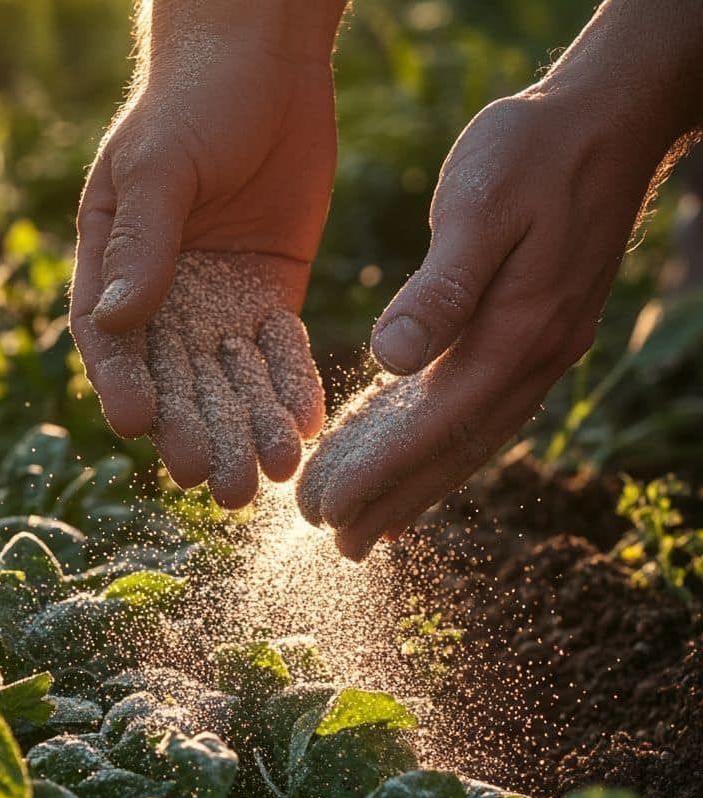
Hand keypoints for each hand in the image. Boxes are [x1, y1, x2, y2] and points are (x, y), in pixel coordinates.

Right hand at [70, 34, 334, 506]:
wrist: (265, 65)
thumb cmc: (193, 101)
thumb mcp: (159, 166)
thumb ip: (141, 241)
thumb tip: (115, 318)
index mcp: (115, 269)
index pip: (111, 341)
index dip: (122, 382)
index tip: (138, 425)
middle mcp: (163, 299)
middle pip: (174, 379)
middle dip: (193, 432)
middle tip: (212, 484)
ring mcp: (218, 304)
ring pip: (229, 381)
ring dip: (245, 428)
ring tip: (267, 475)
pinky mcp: (270, 299)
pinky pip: (279, 355)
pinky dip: (290, 390)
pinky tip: (304, 427)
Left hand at [297, 87, 674, 557]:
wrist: (605, 121)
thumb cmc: (533, 152)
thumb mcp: (481, 206)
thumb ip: (439, 289)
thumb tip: (391, 359)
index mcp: (515, 336)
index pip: (431, 429)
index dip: (376, 476)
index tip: (324, 512)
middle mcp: (529, 361)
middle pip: (450, 453)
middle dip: (390, 502)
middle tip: (335, 545)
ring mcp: (533, 355)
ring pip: (464, 442)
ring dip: (414, 489)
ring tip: (367, 530)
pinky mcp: (526, 339)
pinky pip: (473, 412)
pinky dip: (435, 448)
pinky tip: (407, 466)